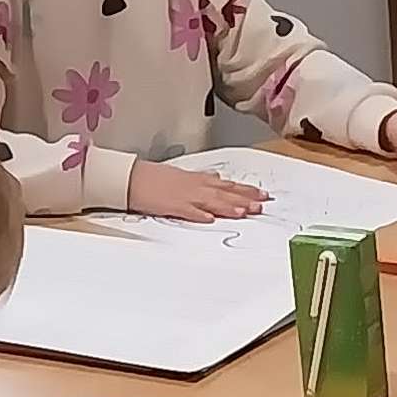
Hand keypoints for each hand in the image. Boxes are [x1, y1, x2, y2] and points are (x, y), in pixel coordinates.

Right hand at [127, 160, 269, 222]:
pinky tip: (210, 219)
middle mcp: (196, 186)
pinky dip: (198, 214)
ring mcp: (184, 196)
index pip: (228, 186)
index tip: (261, 195)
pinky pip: (187, 211)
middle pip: (225, 193)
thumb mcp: (183, 176)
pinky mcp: (171, 205)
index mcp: (199, 180)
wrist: (134, 178)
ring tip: (244, 212)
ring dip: (228, 207)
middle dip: (244, 199)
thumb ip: (202, 180)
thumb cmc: (156, 178)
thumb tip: (216, 179)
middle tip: (261, 205)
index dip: (246, 190)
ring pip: (211, 201)